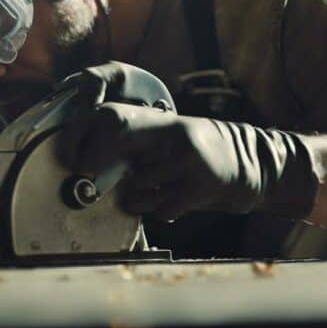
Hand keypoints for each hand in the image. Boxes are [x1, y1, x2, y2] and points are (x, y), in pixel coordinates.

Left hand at [59, 102, 317, 220]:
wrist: (255, 162)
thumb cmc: (200, 153)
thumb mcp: (169, 138)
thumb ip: (136, 143)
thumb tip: (85, 159)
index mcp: (161, 121)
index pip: (110, 116)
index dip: (81, 133)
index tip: (71, 157)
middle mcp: (172, 134)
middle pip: (116, 132)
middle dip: (95, 158)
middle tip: (90, 176)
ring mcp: (187, 160)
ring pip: (137, 185)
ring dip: (134, 198)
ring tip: (150, 194)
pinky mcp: (201, 187)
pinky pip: (163, 209)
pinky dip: (161, 211)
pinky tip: (172, 204)